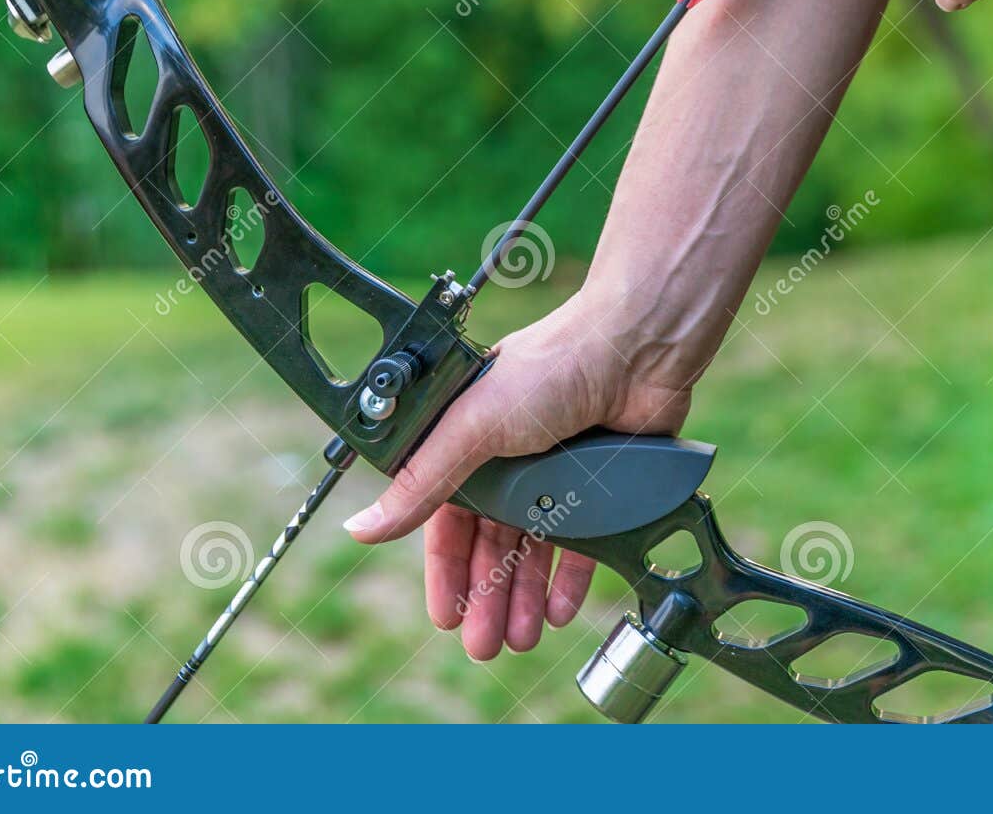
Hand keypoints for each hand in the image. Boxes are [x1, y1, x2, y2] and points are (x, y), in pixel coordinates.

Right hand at [340, 293, 692, 659]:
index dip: (446, 568)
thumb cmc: (551, 368)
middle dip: (485, 594)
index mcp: (469, 439)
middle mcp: (511, 456)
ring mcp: (558, 469)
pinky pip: (584, 541)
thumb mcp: (472, 428)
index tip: (444, 614)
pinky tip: (560, 609)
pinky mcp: (603, 480)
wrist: (633, 347)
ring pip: (535, 547)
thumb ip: (421, 482)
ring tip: (519, 639)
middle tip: (483, 645)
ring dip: (524, 594)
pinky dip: (570, 577)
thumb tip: (359, 527)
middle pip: (492, 541)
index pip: (448, 518)